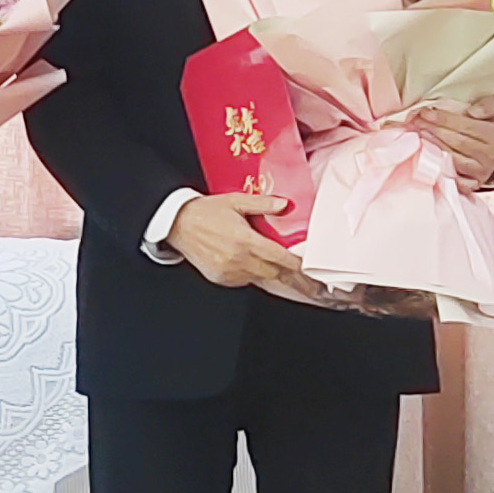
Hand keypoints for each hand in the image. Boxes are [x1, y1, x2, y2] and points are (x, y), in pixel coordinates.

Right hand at [166, 192, 326, 302]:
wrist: (176, 224)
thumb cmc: (205, 212)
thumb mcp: (235, 201)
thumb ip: (261, 204)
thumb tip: (283, 205)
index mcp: (245, 241)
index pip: (281, 258)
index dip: (300, 268)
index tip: (315, 275)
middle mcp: (239, 260)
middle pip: (276, 275)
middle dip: (298, 283)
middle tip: (317, 291)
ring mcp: (230, 272)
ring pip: (262, 279)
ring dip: (279, 280)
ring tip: (299, 286)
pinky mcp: (222, 278)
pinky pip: (246, 281)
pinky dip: (258, 277)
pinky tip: (265, 273)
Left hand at [413, 96, 493, 188]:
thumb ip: (489, 104)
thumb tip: (473, 111)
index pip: (464, 125)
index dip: (443, 118)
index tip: (426, 112)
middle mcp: (490, 155)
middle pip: (455, 141)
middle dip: (433, 129)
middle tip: (416, 120)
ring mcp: (481, 171)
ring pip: (450, 156)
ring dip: (431, 143)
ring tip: (419, 131)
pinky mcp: (472, 183)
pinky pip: (450, 173)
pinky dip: (436, 161)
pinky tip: (425, 150)